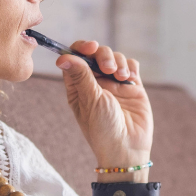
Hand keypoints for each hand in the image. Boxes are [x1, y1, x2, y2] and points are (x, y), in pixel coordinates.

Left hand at [57, 40, 152, 168]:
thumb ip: (81, 75)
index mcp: (78, 86)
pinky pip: (131, 66)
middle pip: (97, 54)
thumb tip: (63, 56)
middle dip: (103, 55)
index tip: (90, 47)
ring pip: (115, 57)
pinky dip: (130, 68)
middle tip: (108, 69)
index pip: (76, 58)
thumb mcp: (89, 100)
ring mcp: (115, 84)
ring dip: (118, 62)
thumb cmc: (102, 129)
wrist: (127, 148)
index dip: (81, 48)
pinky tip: (129, 80)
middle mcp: (96, 83)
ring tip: (121, 78)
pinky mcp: (132, 87)